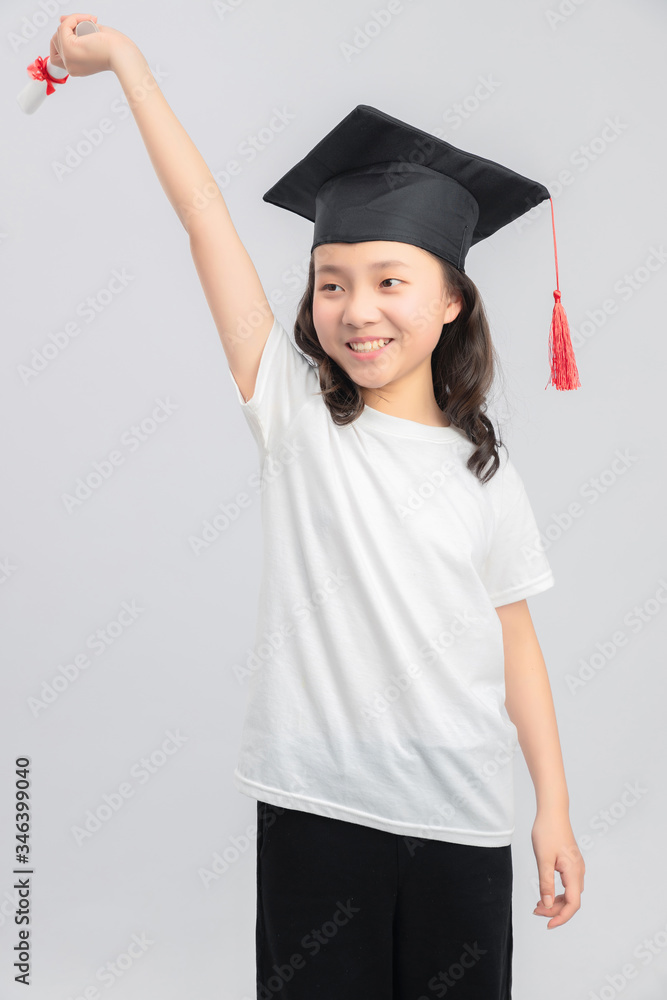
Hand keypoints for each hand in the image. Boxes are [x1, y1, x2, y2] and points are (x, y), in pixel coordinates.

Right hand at [49, 13, 134, 76]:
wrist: (123, 55)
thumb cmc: (115, 50)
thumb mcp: (92, 36)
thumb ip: (76, 28)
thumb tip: (61, 19)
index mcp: (76, 68)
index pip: (57, 54)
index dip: (63, 39)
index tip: (77, 30)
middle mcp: (70, 67)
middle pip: (55, 41)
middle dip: (68, 28)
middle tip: (88, 25)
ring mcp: (68, 59)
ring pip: (59, 32)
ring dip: (74, 21)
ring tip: (91, 24)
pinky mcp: (69, 49)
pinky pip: (63, 26)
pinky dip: (75, 18)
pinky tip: (89, 21)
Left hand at [531, 808, 584, 928]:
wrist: (553, 811)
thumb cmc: (547, 831)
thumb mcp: (543, 859)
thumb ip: (546, 883)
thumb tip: (548, 905)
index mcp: (574, 872)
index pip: (573, 904)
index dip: (561, 917)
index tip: (548, 925)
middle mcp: (579, 871)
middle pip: (572, 901)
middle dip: (555, 910)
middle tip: (536, 911)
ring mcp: (576, 867)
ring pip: (570, 893)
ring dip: (556, 902)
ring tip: (539, 904)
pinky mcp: (571, 863)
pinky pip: (568, 884)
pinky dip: (558, 892)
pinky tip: (546, 892)